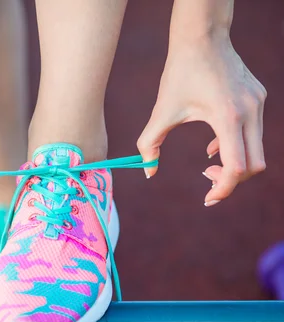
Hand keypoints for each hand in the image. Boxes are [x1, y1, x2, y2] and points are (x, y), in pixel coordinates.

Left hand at [137, 38, 266, 205]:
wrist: (201, 38)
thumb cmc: (179, 74)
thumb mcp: (161, 112)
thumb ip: (149, 145)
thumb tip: (147, 173)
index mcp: (227, 117)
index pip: (236, 167)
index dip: (223, 188)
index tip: (208, 199)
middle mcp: (250, 111)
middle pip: (254, 165)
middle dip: (231, 181)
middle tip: (206, 182)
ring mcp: (258, 104)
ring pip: (257, 150)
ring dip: (234, 164)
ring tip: (207, 167)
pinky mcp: (259, 97)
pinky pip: (254, 133)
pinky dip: (236, 146)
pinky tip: (214, 147)